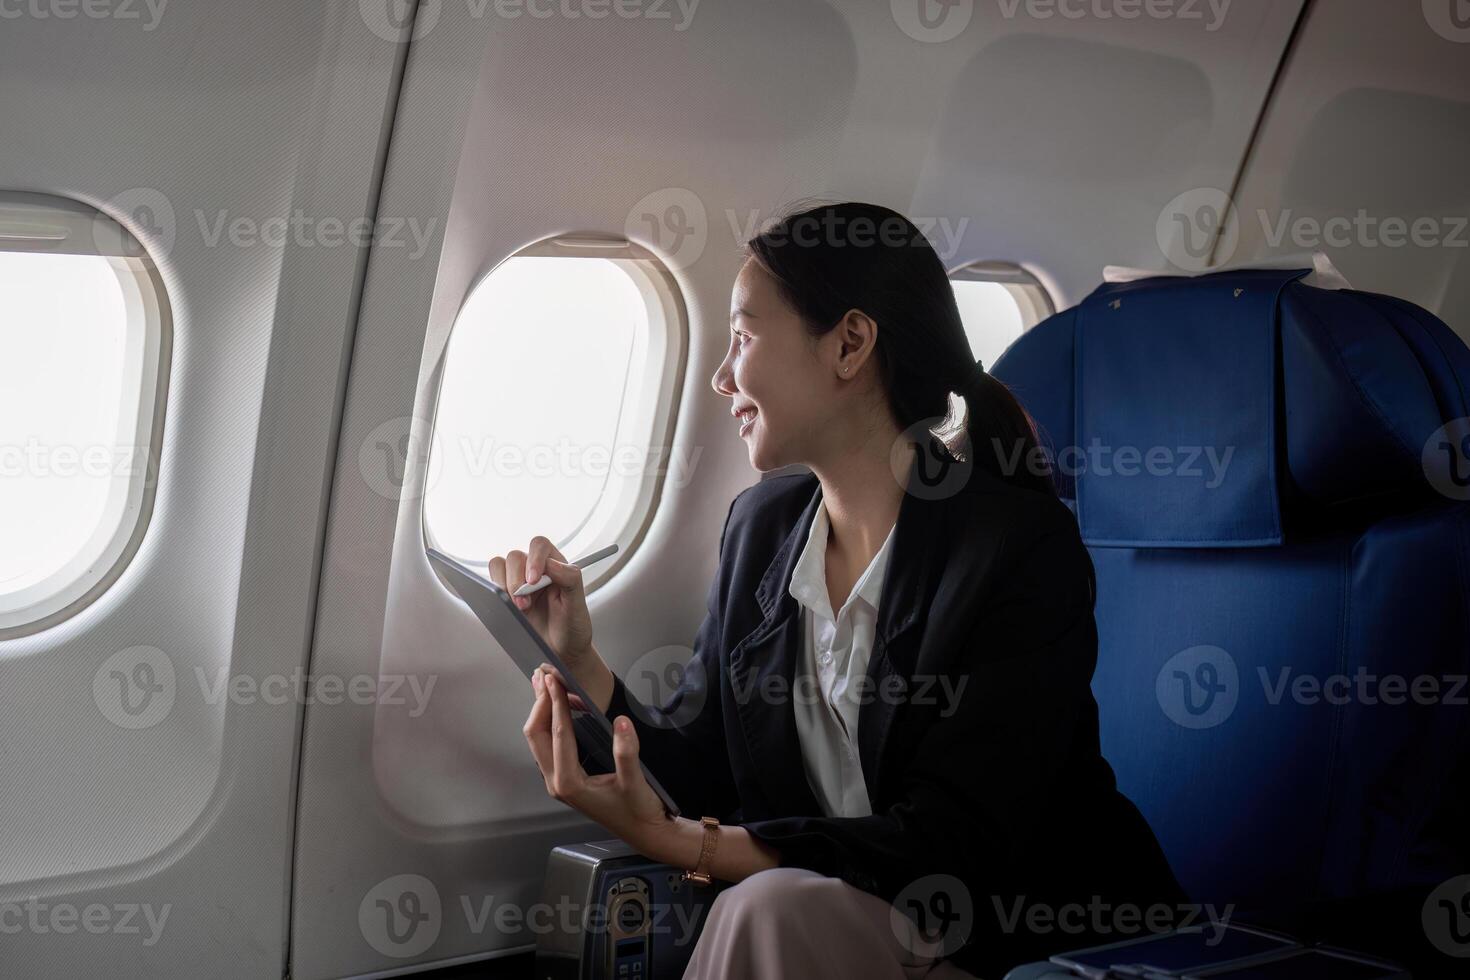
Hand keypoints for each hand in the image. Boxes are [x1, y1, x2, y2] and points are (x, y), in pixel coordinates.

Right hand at [488, 536, 594, 671]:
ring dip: (504, 586)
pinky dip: (494, 592)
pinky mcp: (506, 595)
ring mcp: (519, 582)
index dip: (534, 559)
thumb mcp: (578, 603)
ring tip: (519, 608)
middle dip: (516, 581)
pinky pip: (490, 583)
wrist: (563, 650)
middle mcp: (536, 570)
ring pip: (499, 565)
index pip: (540, 546)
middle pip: (515, 557)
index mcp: (556, 565)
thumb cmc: (573, 626)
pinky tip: (507, 608)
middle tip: (525, 604)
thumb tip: (550, 564)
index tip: (533, 580)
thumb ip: (570, 578)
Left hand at [523, 666, 669, 848]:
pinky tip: (557, 708)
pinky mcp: (565, 779)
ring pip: (540, 740)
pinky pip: (549, 745)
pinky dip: (550, 722)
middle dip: (540, 704)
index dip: (555, 703)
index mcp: (569, 782)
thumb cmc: (639, 810)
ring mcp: (558, 781)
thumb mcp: (636, 782)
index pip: (558, 734)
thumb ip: (627, 753)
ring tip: (546, 685)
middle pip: (537, 735)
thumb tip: (621, 721)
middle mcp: (557, 782)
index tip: (555, 679)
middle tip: (544, 676)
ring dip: (542, 711)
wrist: (644, 832)